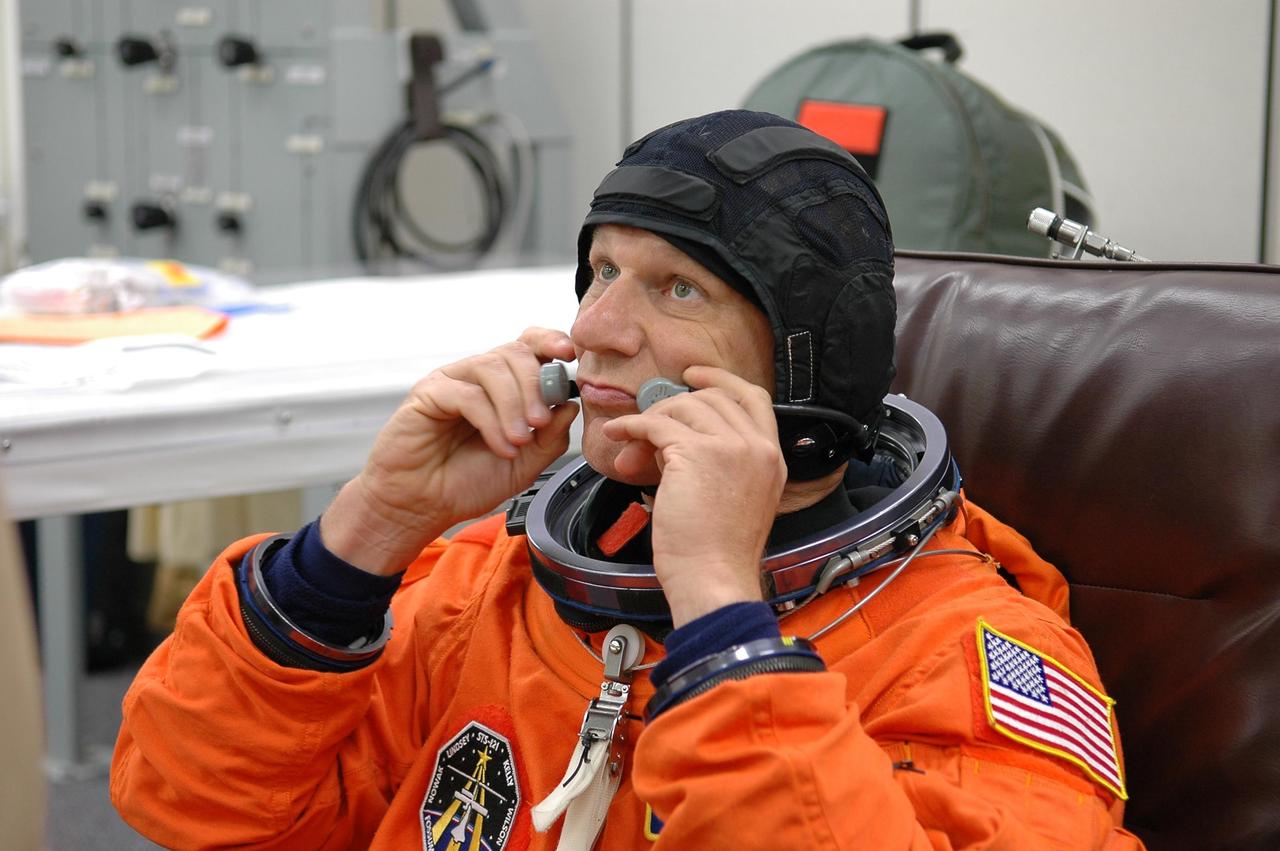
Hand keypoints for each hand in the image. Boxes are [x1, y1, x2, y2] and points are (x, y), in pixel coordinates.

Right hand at [320, 328, 578, 574]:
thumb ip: (550, 438)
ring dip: (514, 404)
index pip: (529, 346)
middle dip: (536, 384)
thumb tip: (571, 405)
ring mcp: (452, 381)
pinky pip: (467, 394)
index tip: (569, 355)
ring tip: (519, 441)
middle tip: (541, 422)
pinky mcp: (428, 394)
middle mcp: (477, 377)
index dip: (550, 342)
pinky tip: (500, 447)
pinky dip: (491, 421)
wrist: (421, 506)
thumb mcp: (524, 465)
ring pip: (491, 367)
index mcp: (504, 386)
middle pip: (515, 352)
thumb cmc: (466, 482)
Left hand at [602, 366, 786, 626]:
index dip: (721, 380)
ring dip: (651, 419)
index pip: (753, 398)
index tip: (694, 376)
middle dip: (674, 405)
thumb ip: (719, 465)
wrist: (714, 578)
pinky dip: (632, 426)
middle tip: (649, 422)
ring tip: (630, 440)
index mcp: (772, 458)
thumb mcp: (736, 500)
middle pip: (713, 398)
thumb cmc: (717, 554)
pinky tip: (617, 435)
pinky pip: (656, 425)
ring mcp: (730, 447)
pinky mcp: (696, 454)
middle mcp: (758, 447)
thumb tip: (671, 441)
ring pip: (683, 408)